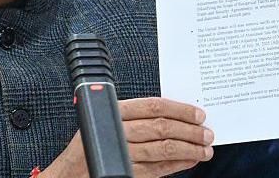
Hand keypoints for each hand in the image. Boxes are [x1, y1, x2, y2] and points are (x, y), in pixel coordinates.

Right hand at [44, 97, 214, 177]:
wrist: (71, 173)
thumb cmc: (91, 146)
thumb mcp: (107, 121)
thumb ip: (135, 116)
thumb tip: (174, 115)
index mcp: (114, 112)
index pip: (153, 106)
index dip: (179, 110)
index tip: (198, 114)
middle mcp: (117, 131)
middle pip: (161, 127)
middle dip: (189, 131)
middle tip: (207, 133)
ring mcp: (122, 154)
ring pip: (162, 149)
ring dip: (188, 149)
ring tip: (204, 150)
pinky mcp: (126, 173)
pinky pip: (158, 169)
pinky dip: (177, 165)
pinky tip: (189, 161)